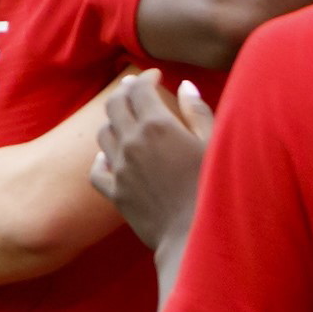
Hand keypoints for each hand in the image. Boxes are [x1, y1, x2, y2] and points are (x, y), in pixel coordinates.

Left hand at [93, 72, 213, 249]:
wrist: (194, 235)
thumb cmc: (215, 187)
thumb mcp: (214, 145)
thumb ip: (198, 112)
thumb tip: (185, 86)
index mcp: (158, 126)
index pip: (139, 90)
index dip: (145, 78)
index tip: (156, 76)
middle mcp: (132, 142)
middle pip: (114, 106)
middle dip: (125, 93)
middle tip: (136, 91)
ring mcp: (120, 168)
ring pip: (104, 133)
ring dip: (114, 122)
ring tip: (128, 121)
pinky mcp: (116, 192)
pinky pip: (98, 170)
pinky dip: (102, 159)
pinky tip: (111, 158)